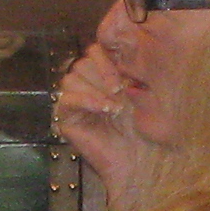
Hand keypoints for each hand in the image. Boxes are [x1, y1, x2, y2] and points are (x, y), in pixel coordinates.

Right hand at [53, 44, 159, 210]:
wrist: (135, 161)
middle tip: (120, 90)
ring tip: (114, 106)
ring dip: (96, 89)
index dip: (108, 54)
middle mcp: (88, 83)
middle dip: (104, 73)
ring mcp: (75, 99)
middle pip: (84, 61)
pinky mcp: (66, 116)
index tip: (123, 68)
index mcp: (106, 73)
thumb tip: (124, 52)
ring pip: (73, 77)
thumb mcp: (143, 95)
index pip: (98, 49)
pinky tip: (104, 109)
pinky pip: (67, 99)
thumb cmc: (143, 130)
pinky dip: (86, 101)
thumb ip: (132, 72)